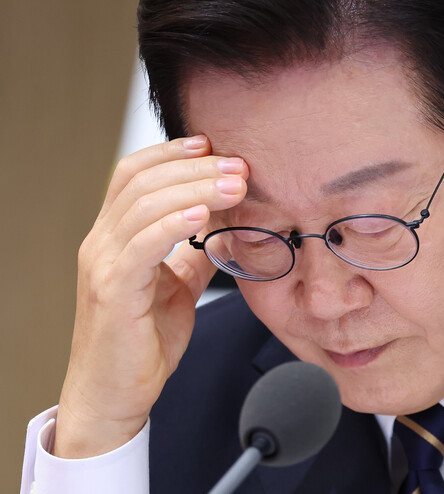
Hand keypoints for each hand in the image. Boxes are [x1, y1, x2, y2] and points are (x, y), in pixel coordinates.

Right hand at [54, 136, 247, 457]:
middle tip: (238, 165)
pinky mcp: (112, 292)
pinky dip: (172, 225)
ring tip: (234, 184)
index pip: (134, 175)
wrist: (115, 395)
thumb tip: (223, 230)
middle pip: (143, 182)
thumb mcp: (178, 287)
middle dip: (194, 167)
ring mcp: (103, 265)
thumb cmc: (143, 342)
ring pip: (144, 206)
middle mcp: (102, 243)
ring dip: (194, 188)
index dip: (171, 153)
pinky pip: (142, 246)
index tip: (212, 145)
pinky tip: (202, 216)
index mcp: (115, 237)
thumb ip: (194, 255)